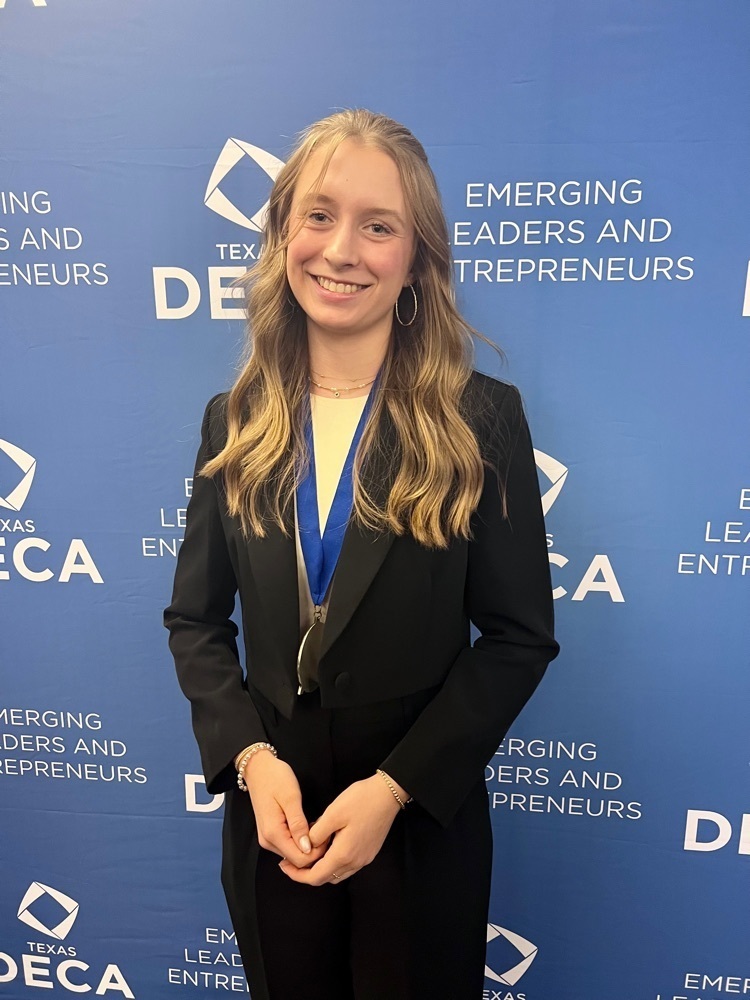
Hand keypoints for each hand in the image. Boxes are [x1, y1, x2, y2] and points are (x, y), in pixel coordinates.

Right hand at [242, 751, 327, 868]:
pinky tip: (307, 825)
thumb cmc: (275, 778)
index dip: (317, 852)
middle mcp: (268, 841)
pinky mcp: (270, 833)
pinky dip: (301, 840)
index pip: (299, 859)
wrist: (258, 768)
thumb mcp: (291, 798)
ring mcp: (268, 838)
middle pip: (296, 859)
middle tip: (324, 828)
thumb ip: (298, 825)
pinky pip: (288, 845)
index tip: (327, 835)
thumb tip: (307, 848)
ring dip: (308, 844)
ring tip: (316, 824)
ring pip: (293, 854)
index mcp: (273, 833)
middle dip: (314, 849)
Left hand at [278, 774, 403, 886]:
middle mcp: (355, 862)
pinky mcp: (368, 852)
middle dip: (306, 873)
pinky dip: (332, 862)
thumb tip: (306, 847)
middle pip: (325, 878)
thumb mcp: (333, 813)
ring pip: (336, 873)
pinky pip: (346, 866)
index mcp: (344, 854)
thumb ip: (317, 833)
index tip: (284, 865)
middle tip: (290, 860)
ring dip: (320, 868)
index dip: (297, 875)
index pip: (315, 877)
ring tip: (307, 852)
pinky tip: (326, 846)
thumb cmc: (361, 800)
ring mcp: (364, 858)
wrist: (388, 794)